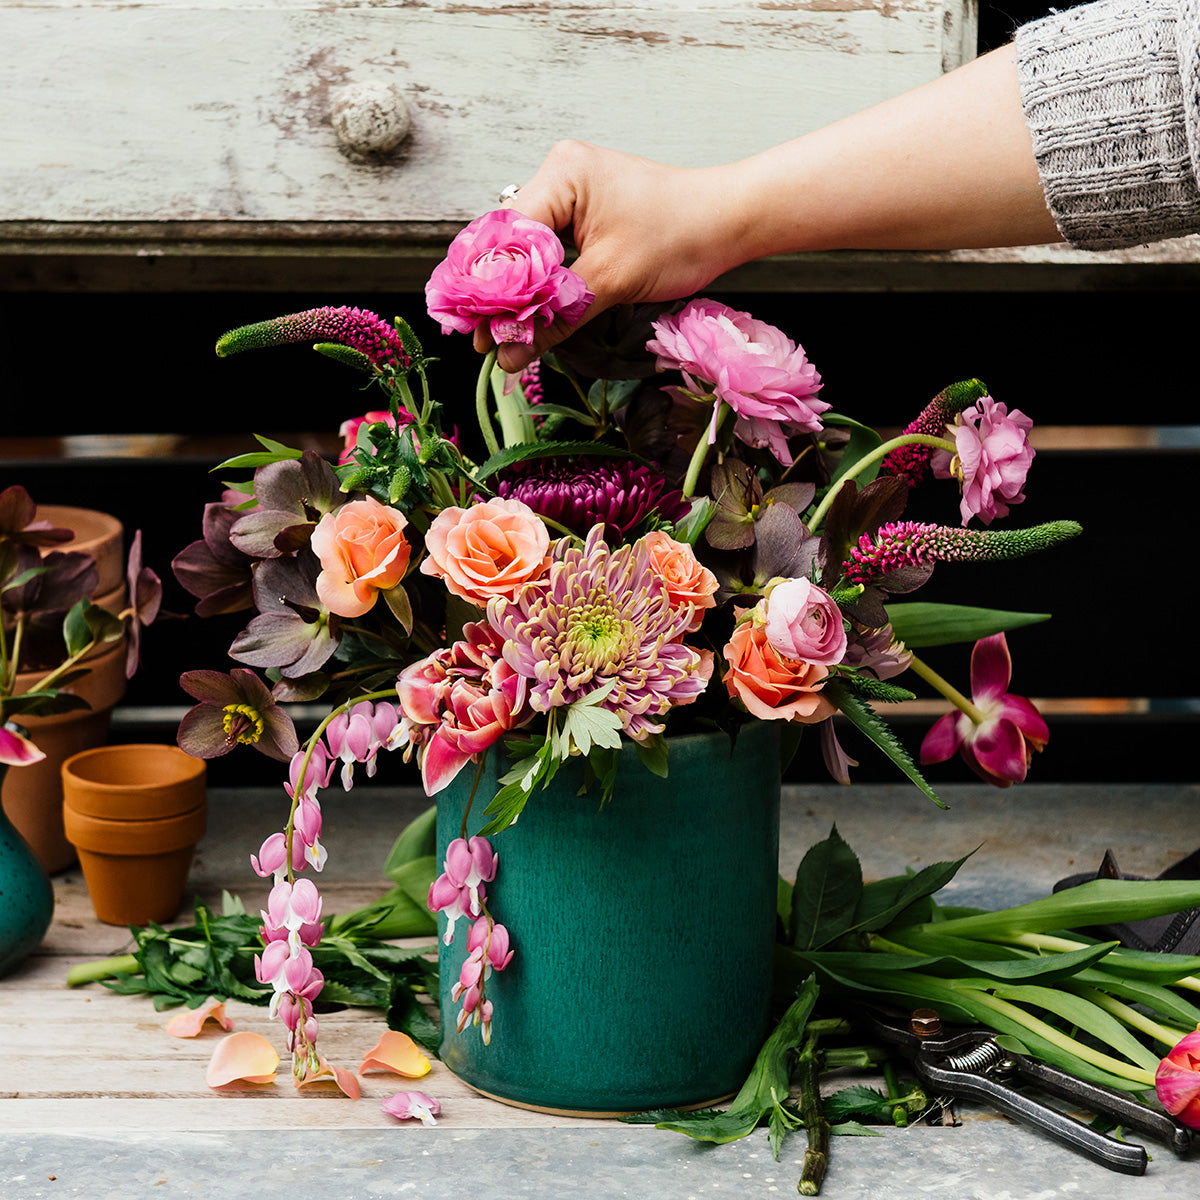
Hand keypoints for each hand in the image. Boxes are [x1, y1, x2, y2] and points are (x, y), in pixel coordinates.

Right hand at [474, 141, 750, 371]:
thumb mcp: (611, 283)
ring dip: (519, 292)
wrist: (729, 222)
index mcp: (562, 175)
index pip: (507, 236)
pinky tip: (532, 313)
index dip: (490, 289)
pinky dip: (542, 283)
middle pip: (510, 242)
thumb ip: (556, 319)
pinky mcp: (584, 211)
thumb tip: (509, 354)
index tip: (479, 332)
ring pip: (527, 250)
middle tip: (485, 340)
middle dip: (499, 294)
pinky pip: (550, 250)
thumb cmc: (680, 237)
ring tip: (504, 333)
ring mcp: (570, 191)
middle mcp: (558, 174)